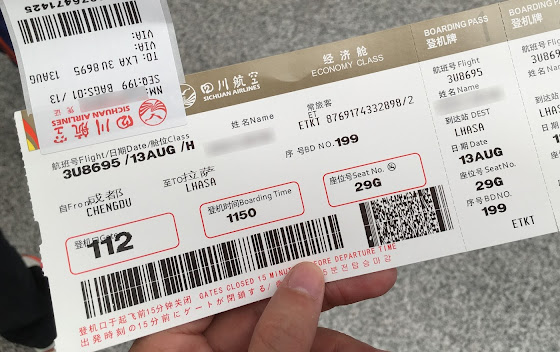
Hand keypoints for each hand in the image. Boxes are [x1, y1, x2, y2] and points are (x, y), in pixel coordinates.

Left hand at [130, 262, 395, 351]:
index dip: (256, 249)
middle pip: (265, 301)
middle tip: (365, 271)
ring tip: (376, 343)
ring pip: (293, 332)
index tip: (300, 231)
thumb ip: (276, 335)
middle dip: (321, 289)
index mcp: (173, 348)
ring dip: (341, 335)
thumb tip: (303, 281)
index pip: (212, 276)